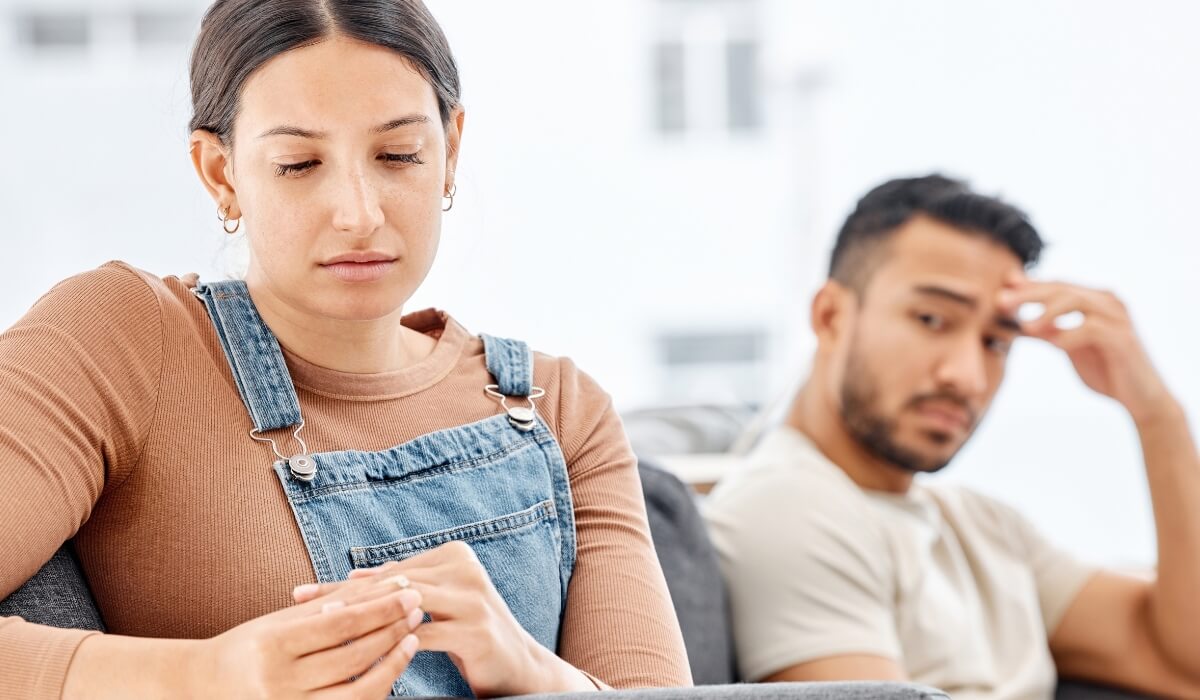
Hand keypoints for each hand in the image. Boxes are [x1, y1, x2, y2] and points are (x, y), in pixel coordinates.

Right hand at [192, 574, 423, 698]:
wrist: (201, 688)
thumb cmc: (246, 647)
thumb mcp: (279, 620)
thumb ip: (327, 605)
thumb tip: (380, 584)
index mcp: (272, 644)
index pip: (340, 623)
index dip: (380, 607)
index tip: (409, 589)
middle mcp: (280, 681)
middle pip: (353, 656)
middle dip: (391, 630)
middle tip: (418, 609)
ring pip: (357, 691)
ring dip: (392, 664)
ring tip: (412, 638)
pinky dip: (375, 691)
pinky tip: (391, 670)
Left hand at [295, 542, 596, 696]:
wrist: (519, 667)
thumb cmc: (471, 632)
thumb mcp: (439, 603)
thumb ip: (404, 586)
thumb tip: (357, 576)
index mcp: (456, 555)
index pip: (390, 570)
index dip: (346, 582)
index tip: (305, 591)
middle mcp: (466, 570)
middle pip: (393, 584)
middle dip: (345, 596)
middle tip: (304, 604)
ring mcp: (474, 599)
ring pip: (403, 605)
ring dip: (360, 616)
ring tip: (325, 624)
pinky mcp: (477, 631)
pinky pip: (422, 636)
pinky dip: (389, 644)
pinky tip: (362, 653)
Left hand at [997, 274, 1172, 422]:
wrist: (1139, 397)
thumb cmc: (1104, 369)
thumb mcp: (1067, 347)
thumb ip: (1047, 332)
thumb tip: (1016, 323)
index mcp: (1095, 300)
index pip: (1057, 285)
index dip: (1029, 285)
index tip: (1002, 288)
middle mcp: (1108, 302)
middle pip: (1062, 289)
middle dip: (1029, 294)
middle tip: (1001, 301)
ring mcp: (1117, 317)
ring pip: (1077, 301)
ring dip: (1047, 312)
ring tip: (1025, 326)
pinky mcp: (1123, 338)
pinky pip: (1092, 329)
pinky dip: (1069, 334)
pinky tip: (1052, 344)